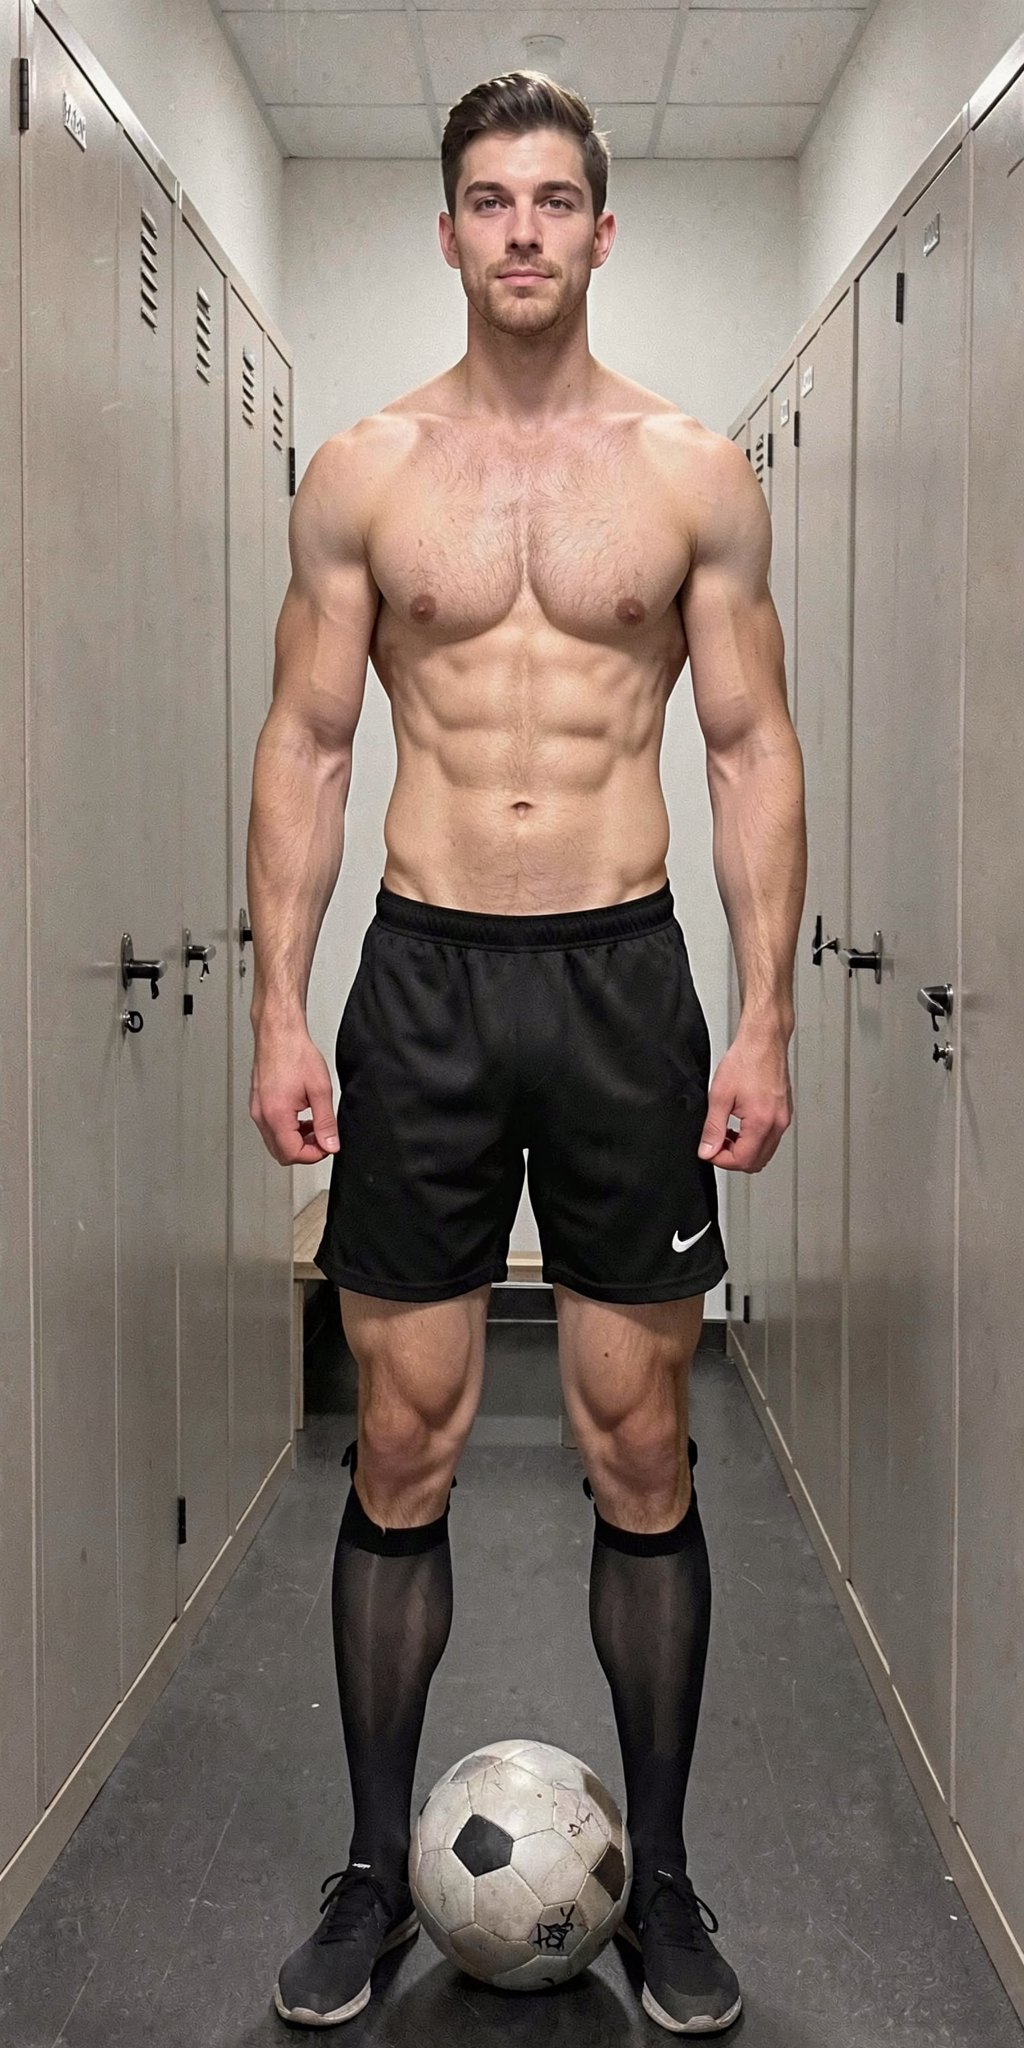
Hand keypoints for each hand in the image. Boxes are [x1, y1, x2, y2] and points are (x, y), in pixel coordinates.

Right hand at [249, 1021, 340, 1165]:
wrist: (279, 1033)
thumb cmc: (295, 1053)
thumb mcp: (320, 1090)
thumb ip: (326, 1122)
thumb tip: (330, 1144)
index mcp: (276, 1114)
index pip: (292, 1154)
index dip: (314, 1155)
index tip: (327, 1146)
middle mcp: (261, 1115)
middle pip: (281, 1153)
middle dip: (304, 1151)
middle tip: (322, 1138)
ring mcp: (257, 1110)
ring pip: (275, 1142)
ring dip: (296, 1140)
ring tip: (314, 1125)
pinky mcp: (257, 1104)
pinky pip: (270, 1128)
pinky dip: (287, 1130)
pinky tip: (301, 1117)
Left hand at [697, 1029, 792, 1172]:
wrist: (764, 1041)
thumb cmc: (746, 1060)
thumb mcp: (719, 1096)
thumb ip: (713, 1128)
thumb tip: (707, 1150)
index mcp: (762, 1122)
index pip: (742, 1160)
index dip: (721, 1160)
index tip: (709, 1150)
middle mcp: (778, 1123)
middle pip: (756, 1162)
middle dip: (733, 1158)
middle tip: (717, 1143)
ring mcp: (783, 1118)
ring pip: (764, 1152)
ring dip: (744, 1149)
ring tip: (727, 1132)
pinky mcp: (784, 1112)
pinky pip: (771, 1138)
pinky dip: (754, 1139)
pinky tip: (740, 1125)